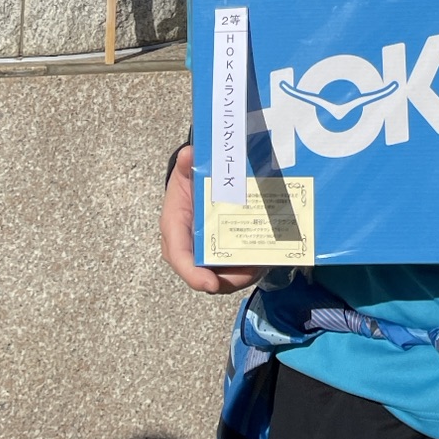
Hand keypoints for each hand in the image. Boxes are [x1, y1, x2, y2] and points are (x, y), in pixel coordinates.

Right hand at [159, 146, 261, 295]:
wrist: (192, 185)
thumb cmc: (186, 183)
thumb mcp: (184, 171)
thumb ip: (186, 163)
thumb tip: (188, 155)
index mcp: (175, 230)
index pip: (180, 258)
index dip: (194, 275)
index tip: (210, 283)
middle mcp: (188, 249)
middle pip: (206, 275)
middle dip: (229, 278)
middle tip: (252, 270)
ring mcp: (204, 255)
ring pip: (223, 276)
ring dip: (243, 274)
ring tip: (263, 263)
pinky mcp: (219, 255)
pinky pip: (233, 269)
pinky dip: (248, 267)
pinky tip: (264, 257)